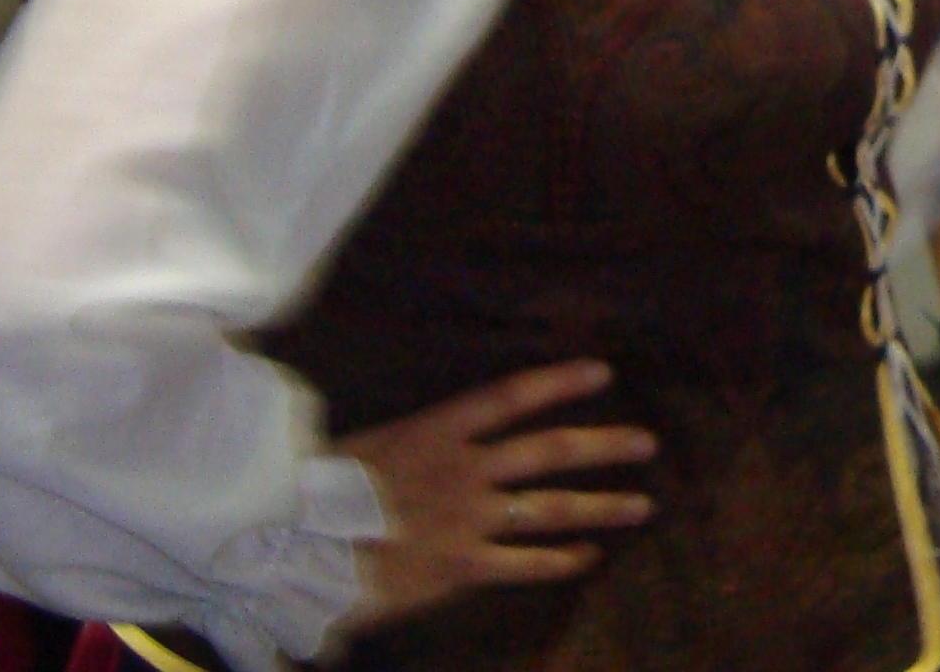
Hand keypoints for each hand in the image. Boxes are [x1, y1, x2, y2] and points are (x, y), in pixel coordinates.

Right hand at [333, 361, 656, 639]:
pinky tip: (588, 558)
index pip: (511, 395)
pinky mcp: (460, 566)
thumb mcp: (372, 448)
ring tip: (642, 505)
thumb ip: (417, 445)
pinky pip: (524, 563)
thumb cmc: (319, 494)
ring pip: (550, 508)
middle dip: (605, 446)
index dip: (559, 382)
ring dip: (601, 506)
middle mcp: (462, 470)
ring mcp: (466, 519)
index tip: (601, 373)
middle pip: (550, 450)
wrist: (292, 548)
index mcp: (437, 430)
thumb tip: (436, 444)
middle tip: (648, 443)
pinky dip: (560, 560)